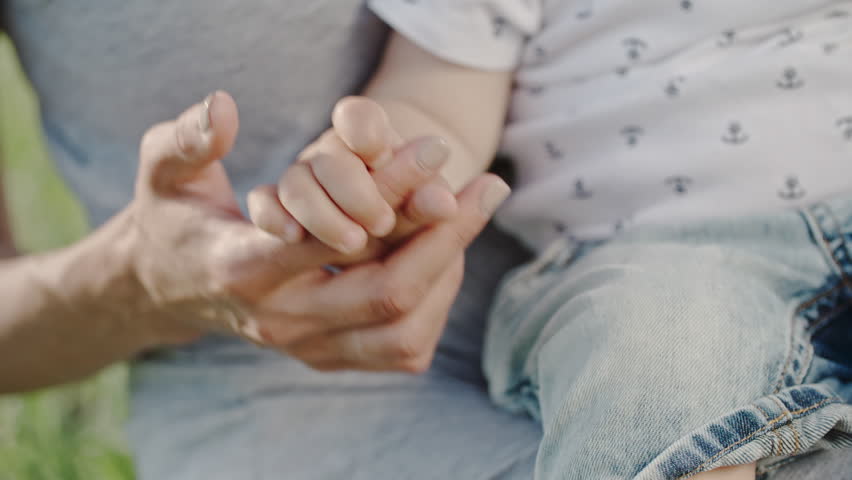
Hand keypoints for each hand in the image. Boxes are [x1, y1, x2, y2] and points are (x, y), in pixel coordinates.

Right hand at [127, 91, 510, 374]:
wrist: (167, 289)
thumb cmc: (174, 219)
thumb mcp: (163, 172)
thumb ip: (185, 140)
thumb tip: (223, 106)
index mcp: (243, 269)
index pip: (334, 235)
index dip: (394, 191)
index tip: (438, 150)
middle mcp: (280, 320)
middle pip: (386, 292)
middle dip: (447, 236)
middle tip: (487, 186)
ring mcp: (306, 348)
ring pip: (403, 331)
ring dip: (448, 272)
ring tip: (468, 217)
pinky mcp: (326, 359)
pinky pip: (400, 349)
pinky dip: (435, 305)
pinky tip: (444, 257)